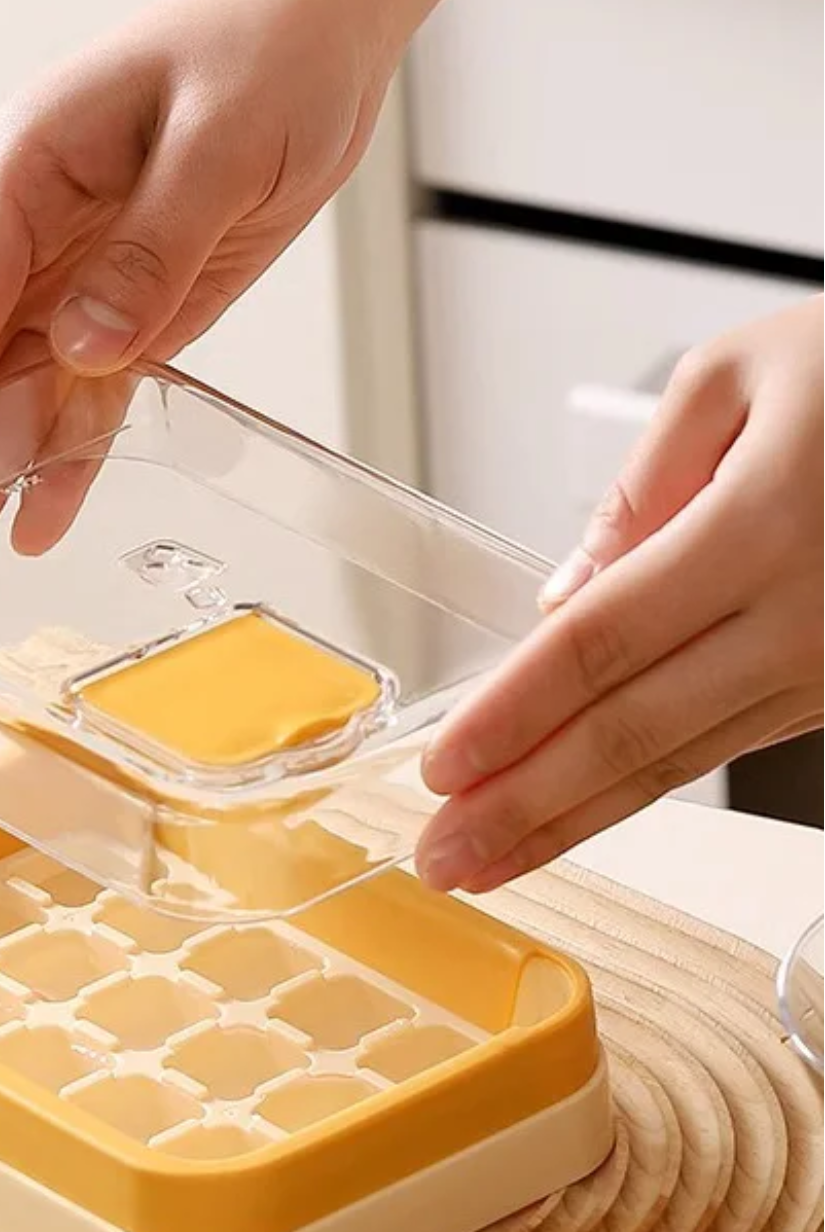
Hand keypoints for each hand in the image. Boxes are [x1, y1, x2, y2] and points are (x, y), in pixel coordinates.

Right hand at [0, 0, 490, 601]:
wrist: (316, 37)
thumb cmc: (260, 53)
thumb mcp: (216, 141)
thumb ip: (150, 248)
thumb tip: (84, 345)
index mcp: (31, 176)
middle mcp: (41, 241)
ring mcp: (83, 285)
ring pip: (16, 405)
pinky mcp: (133, 315)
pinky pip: (89, 402)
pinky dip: (64, 463)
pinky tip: (35, 522)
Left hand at [416, 294, 824, 892]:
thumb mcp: (741, 375)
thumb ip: (640, 486)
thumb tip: (564, 592)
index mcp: (763, 528)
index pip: (600, 645)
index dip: (513, 716)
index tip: (443, 766)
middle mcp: (802, 619)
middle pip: (632, 732)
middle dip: (524, 806)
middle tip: (442, 855)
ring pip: (679, 762)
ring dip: (573, 818)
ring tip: (490, 856)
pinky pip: (722, 745)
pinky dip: (639, 788)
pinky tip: (578, 808)